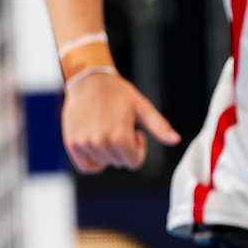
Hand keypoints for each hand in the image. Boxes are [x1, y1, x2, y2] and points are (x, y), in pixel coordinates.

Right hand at [61, 71, 180, 172]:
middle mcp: (101, 143)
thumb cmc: (117, 92)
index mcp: (120, 137)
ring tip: (106, 129)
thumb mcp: (141, 107)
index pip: (134, 162)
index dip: (138, 148)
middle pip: (119, 163)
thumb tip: (175, 140)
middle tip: (118, 127)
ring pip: (104, 164)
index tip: (134, 131)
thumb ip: (159, 126)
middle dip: (123, 149)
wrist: (88, 80)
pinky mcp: (72, 143)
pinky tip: (96, 145)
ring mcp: (84, 143)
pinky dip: (93, 161)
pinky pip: (86, 166)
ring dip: (108, 152)